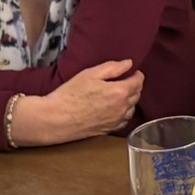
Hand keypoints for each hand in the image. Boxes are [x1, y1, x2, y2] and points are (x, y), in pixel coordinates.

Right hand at [19, 59, 143, 144]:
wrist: (56, 119)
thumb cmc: (70, 95)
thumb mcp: (90, 74)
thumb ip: (113, 67)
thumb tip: (129, 64)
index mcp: (119, 92)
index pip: (139, 81)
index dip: (136, 74)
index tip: (131, 71)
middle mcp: (122, 108)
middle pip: (137, 94)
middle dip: (133, 86)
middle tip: (122, 80)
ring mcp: (116, 121)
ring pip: (132, 108)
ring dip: (129, 100)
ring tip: (116, 94)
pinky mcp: (109, 130)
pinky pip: (124, 120)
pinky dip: (123, 113)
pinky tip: (113, 108)